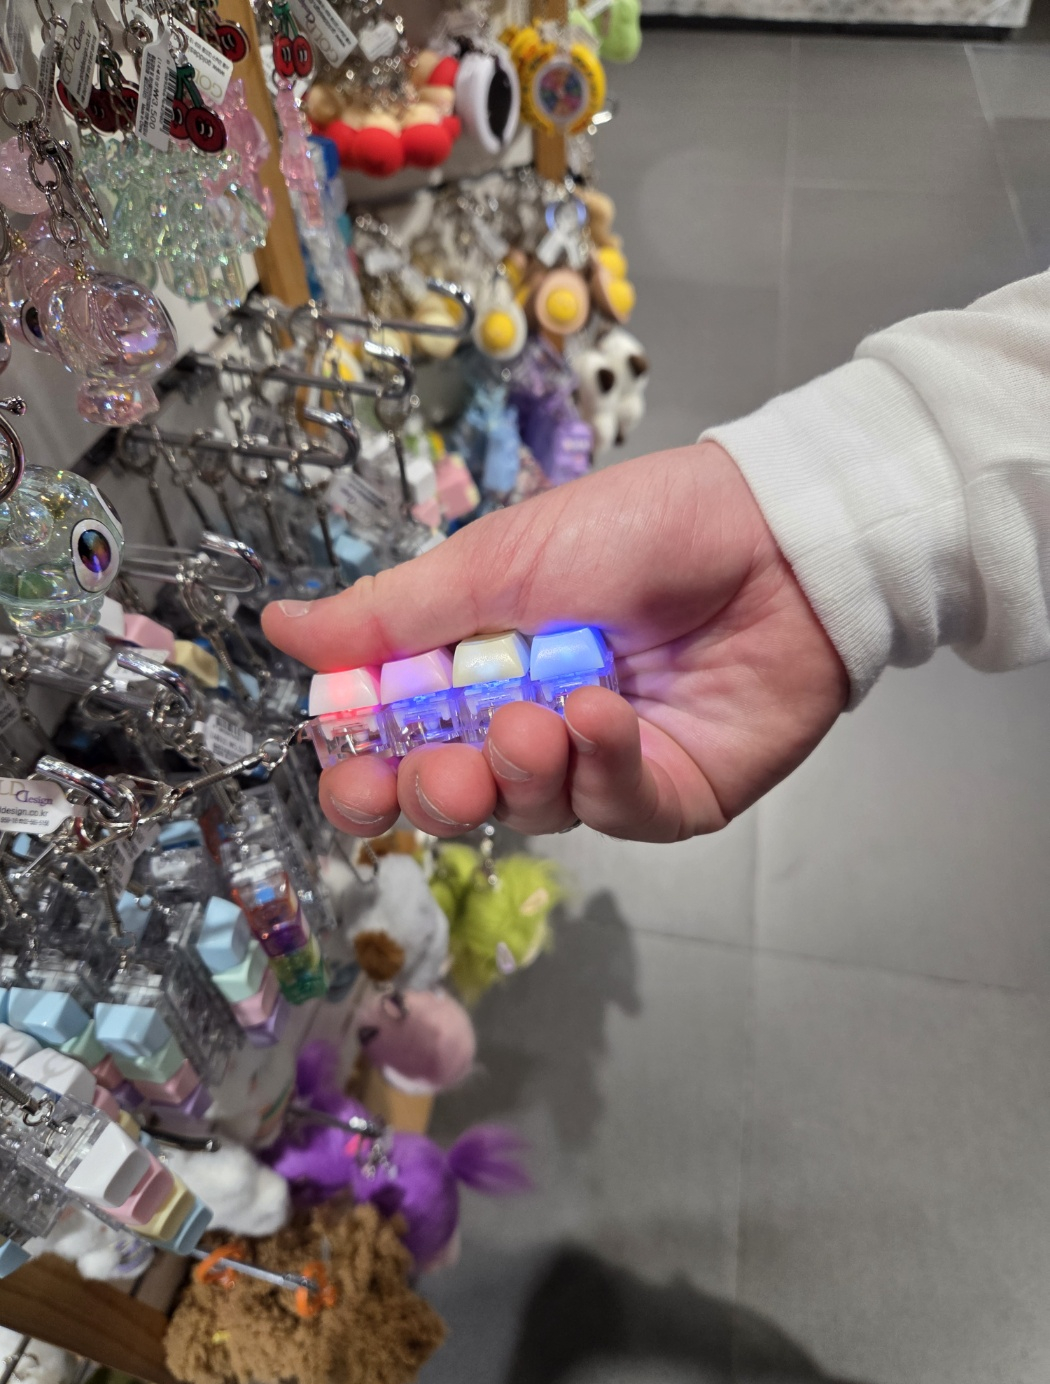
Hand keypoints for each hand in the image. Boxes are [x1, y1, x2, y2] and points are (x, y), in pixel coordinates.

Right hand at [262, 442, 848, 842]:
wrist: (774, 532)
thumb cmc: (635, 531)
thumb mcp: (496, 561)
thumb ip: (391, 613)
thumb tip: (278, 627)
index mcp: (480, 669)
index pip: (402, 743)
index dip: (368, 772)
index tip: (347, 777)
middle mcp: (533, 725)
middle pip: (458, 797)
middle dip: (435, 794)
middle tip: (435, 771)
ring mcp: (603, 767)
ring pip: (532, 811)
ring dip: (520, 771)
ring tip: (534, 719)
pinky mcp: (673, 794)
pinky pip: (616, 810)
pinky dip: (599, 769)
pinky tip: (600, 714)